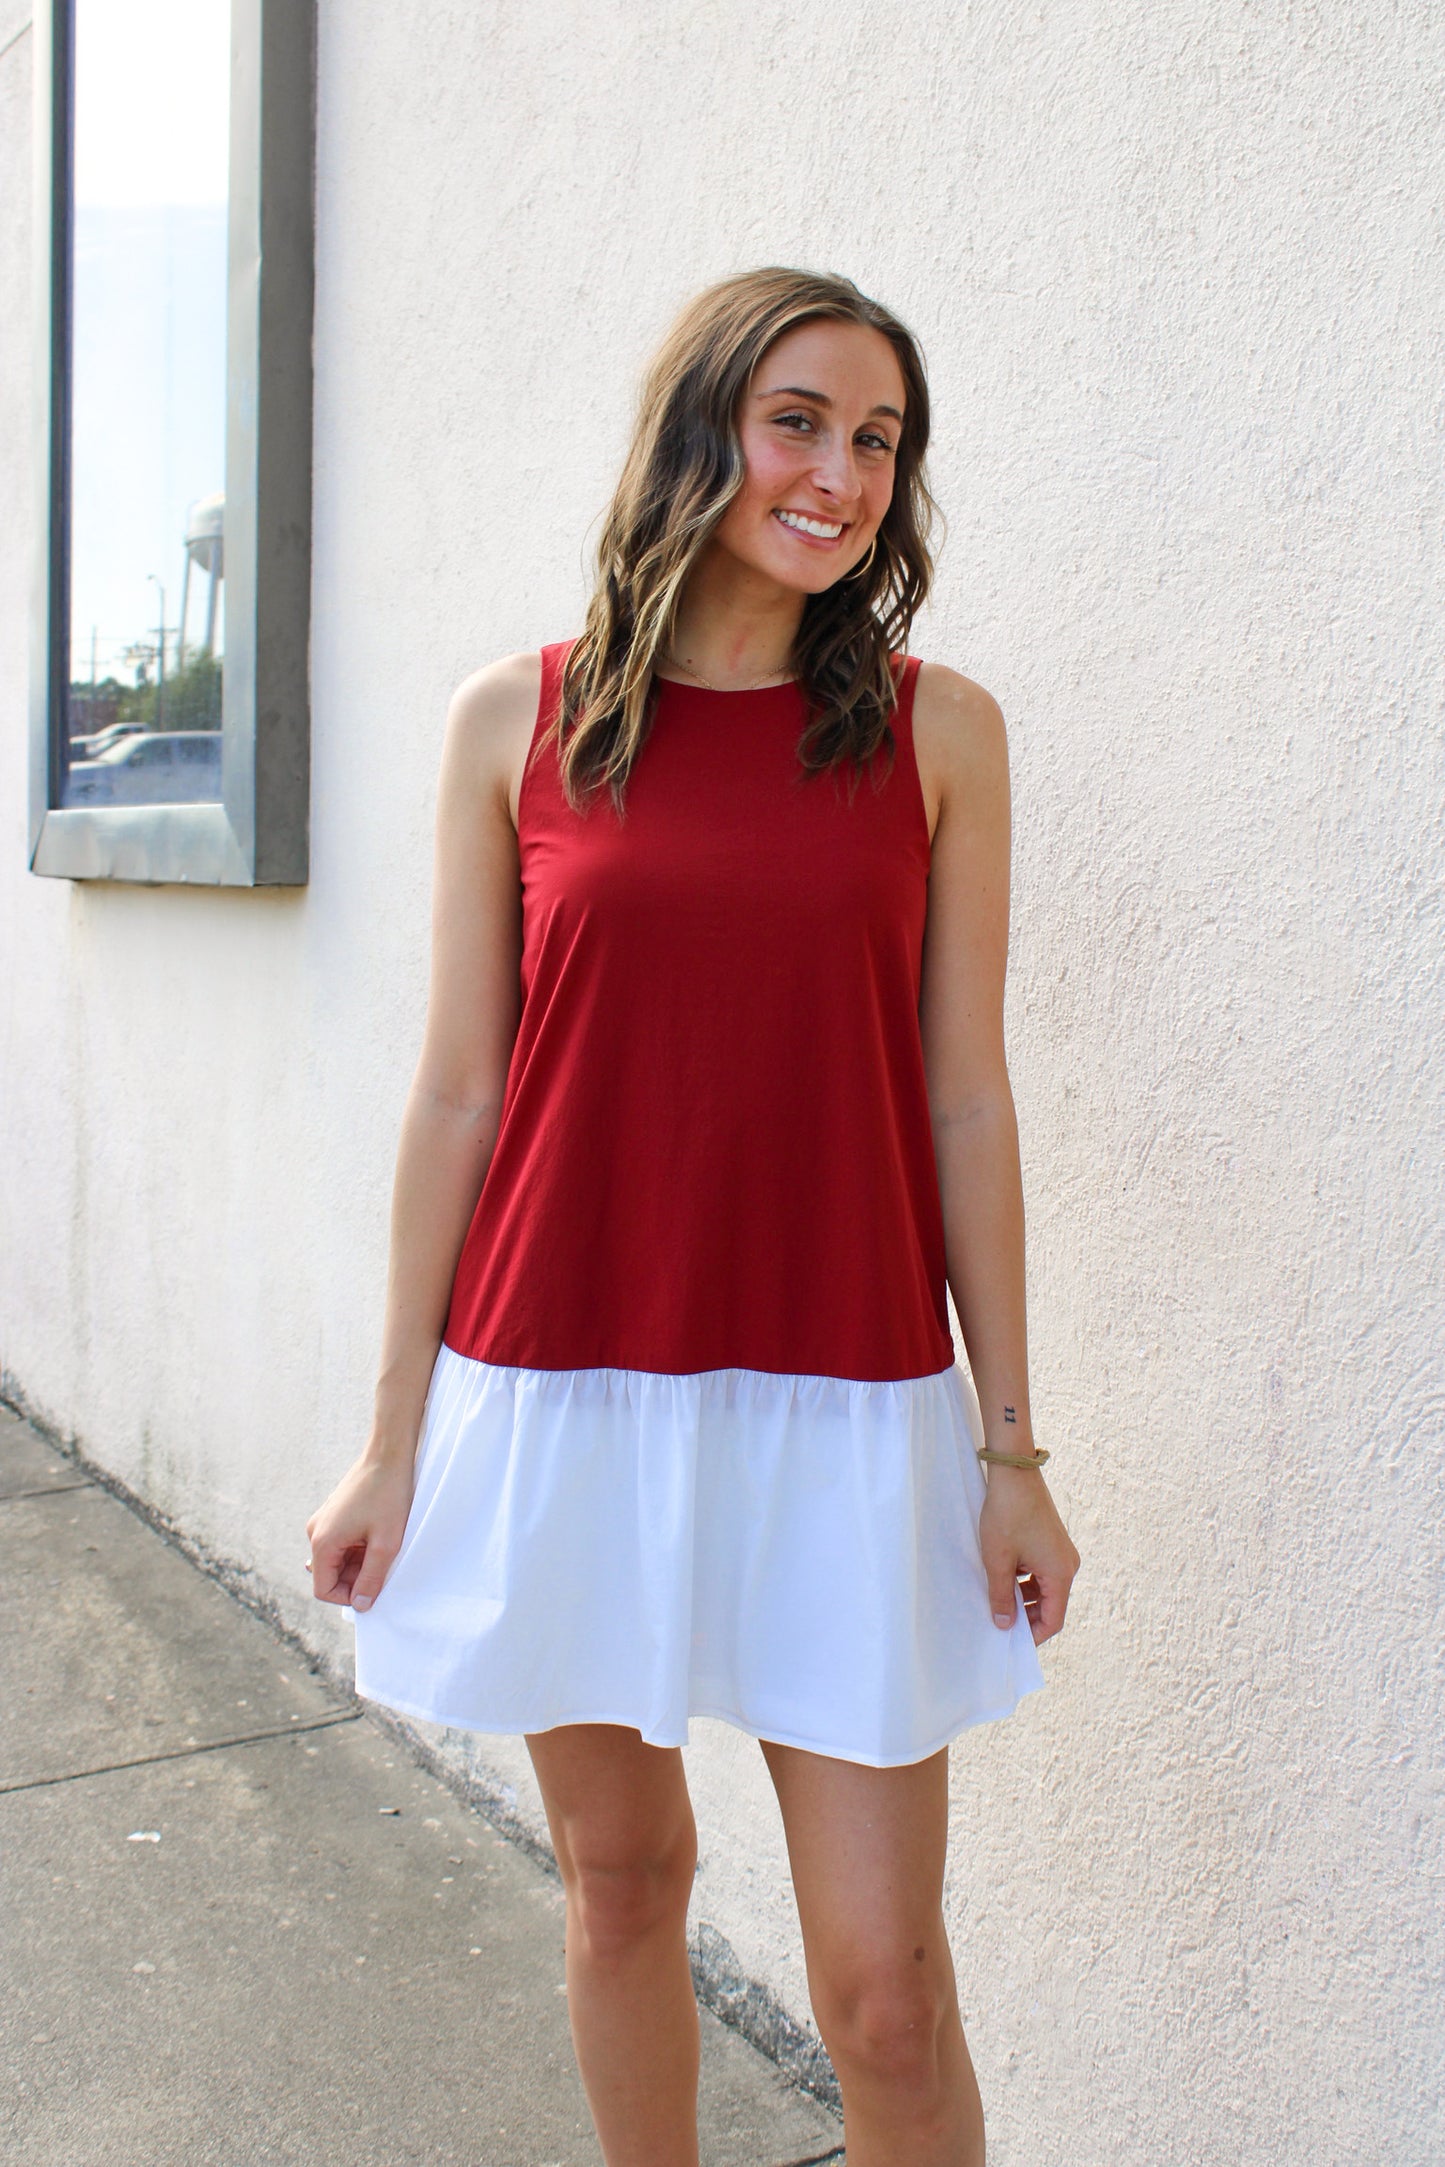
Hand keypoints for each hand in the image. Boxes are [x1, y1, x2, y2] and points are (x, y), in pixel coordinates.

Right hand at [305, 1455, 415, 1612]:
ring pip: (338, 1560)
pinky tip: (380, 1538)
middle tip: (386, 1568)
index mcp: (322, 1541)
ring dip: (360, 1563)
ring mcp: (323, 1522)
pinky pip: (342, 1544)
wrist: (389, 1453)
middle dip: (357, 1578)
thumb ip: (371, 1578)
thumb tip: (360, 1605)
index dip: (348, 1597)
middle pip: (330, 1575)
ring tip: (386, 1550)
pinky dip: (359, 1549)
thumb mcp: (386, 1543)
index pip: (323, 1589)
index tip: (375, 1589)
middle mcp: (315, 1532)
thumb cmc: (389, 1495)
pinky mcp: (334, 1514)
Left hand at [978, 1467, 1079, 1644]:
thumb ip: (1001, 1597)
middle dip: (1028, 1618)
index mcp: (1060, 1573)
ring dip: (1024, 1598)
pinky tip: (1003, 1579)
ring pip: (1044, 1588)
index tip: (1011, 1644)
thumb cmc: (1006, 1515)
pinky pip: (1042, 1572)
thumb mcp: (998, 1561)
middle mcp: (1067, 1565)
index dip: (1033, 1636)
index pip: (1053, 1620)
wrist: (1014, 1474)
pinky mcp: (1052, 1542)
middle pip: (1051, 1605)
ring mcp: (1061, 1552)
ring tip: (998, 1602)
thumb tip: (1004, 1625)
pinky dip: (1025, 1581)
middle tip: (1001, 1624)